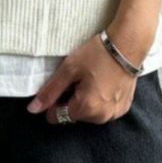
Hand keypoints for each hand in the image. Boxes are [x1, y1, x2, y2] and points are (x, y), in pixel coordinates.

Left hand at [25, 28, 147, 125]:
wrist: (128, 45)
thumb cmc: (97, 54)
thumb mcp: (68, 70)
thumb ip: (50, 92)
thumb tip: (33, 110)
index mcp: (85, 109)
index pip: (57, 117)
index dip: (54, 102)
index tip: (62, 84)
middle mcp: (101, 117)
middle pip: (74, 116)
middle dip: (71, 101)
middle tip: (79, 79)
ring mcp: (114, 114)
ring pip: (89, 114)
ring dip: (86, 102)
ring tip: (92, 80)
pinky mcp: (123, 108)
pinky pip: (104, 111)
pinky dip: (100, 101)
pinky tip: (104, 84)